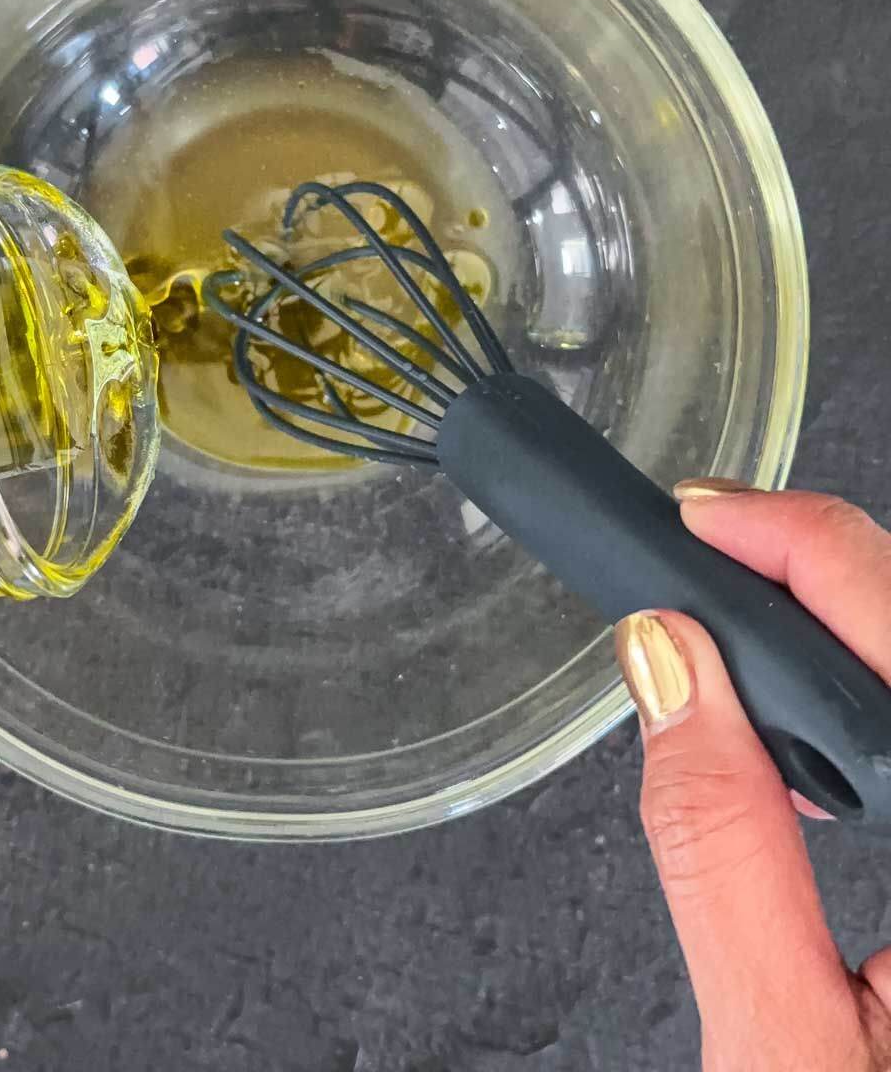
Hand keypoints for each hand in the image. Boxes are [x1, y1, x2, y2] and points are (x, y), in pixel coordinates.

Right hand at [616, 483, 890, 1069]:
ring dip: (864, 643)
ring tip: (751, 646)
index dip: (799, 542)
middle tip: (709, 560)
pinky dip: (887, 711)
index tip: (700, 518)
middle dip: (828, 577)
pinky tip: (835, 743)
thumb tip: (668, 668)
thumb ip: (721, 843)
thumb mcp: (782, 1052)